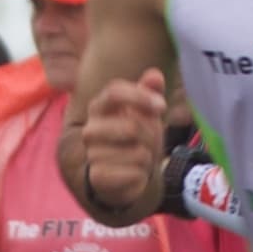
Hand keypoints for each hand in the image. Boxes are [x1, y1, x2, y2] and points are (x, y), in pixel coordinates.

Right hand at [78, 70, 172, 217]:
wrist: (125, 174)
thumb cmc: (136, 137)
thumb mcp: (146, 112)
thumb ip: (149, 91)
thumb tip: (154, 75)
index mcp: (99, 107)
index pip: (114, 91)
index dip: (141, 97)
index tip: (162, 106)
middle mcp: (90, 129)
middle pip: (131, 126)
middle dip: (151, 136)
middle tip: (149, 141)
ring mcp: (92, 154)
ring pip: (138, 153)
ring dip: (147, 158)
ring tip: (139, 159)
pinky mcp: (98, 176)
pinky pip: (134, 173)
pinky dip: (141, 175)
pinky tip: (134, 174)